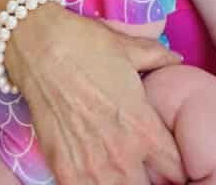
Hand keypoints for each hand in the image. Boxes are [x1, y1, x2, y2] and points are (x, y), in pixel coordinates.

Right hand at [6, 5, 186, 184]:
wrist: (39, 48)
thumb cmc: (86, 45)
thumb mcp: (129, 48)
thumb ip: (159, 58)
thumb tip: (177, 59)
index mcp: (143, 126)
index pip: (176, 167)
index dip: (177, 166)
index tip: (170, 160)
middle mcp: (121, 153)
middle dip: (151, 180)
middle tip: (145, 167)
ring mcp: (90, 166)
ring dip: (121, 183)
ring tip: (119, 170)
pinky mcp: (63, 170)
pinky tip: (93, 175)